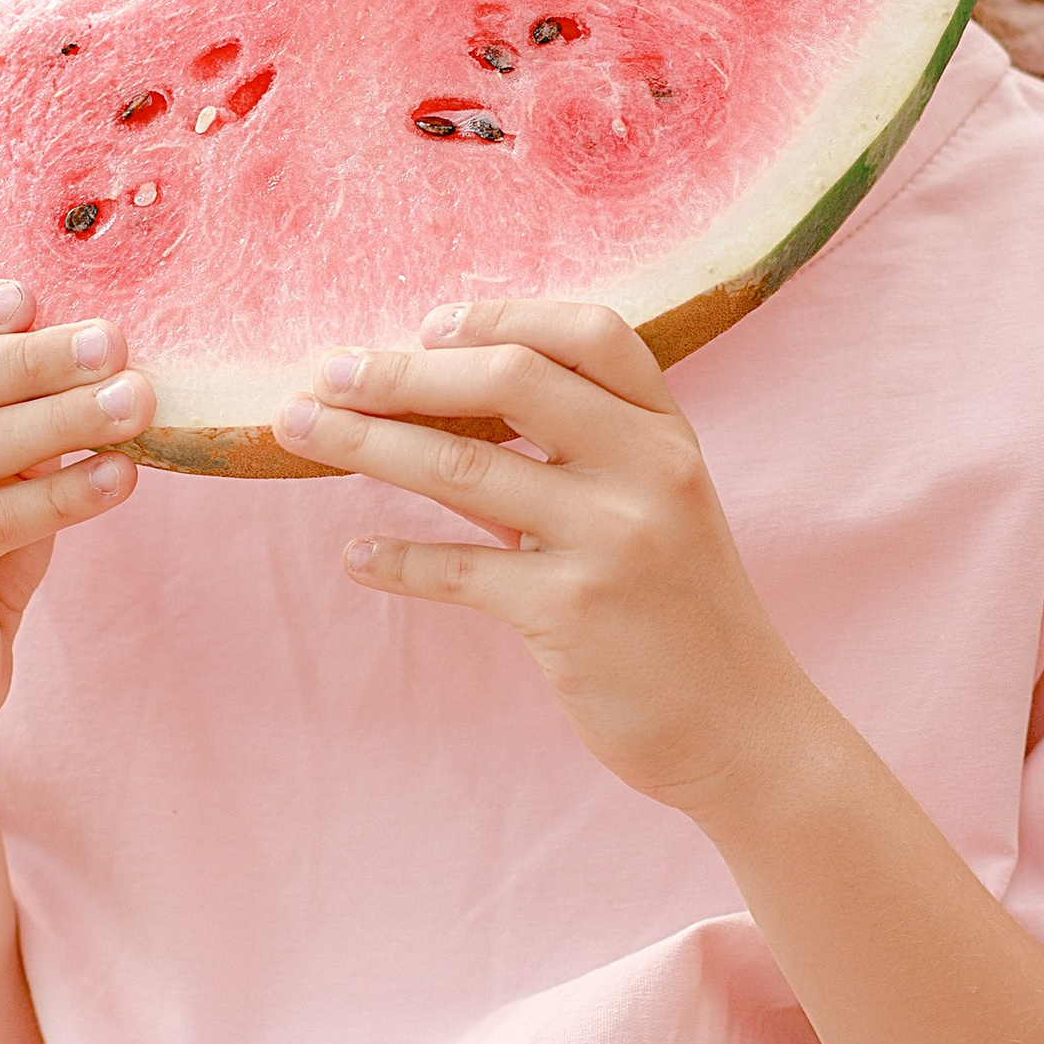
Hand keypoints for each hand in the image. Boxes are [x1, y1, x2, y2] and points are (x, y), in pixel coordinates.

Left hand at [275, 302, 807, 813]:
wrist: (745, 727)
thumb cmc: (683, 612)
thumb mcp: (657, 510)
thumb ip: (581, 454)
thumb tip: (446, 406)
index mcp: (670, 434)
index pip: (591, 333)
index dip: (502, 316)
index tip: (427, 325)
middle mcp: (649, 472)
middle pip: (510, 380)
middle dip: (402, 370)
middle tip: (325, 373)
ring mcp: (611, 540)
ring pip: (462, 465)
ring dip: (366, 443)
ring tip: (298, 432)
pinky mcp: (572, 613)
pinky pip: (458, 570)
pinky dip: (397, 558)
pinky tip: (355, 554)